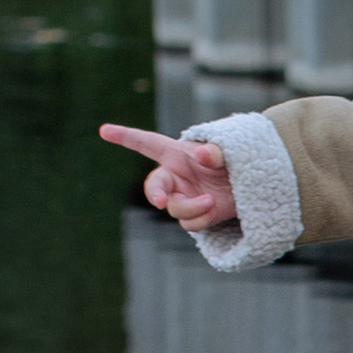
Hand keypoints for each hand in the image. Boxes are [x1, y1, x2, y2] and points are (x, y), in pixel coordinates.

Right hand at [99, 120, 238, 230]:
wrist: (248, 188)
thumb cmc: (233, 163)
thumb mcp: (227, 153)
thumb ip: (215, 153)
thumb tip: (200, 154)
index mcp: (176, 154)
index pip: (146, 143)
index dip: (125, 136)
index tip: (104, 130)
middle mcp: (174, 176)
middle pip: (154, 186)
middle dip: (154, 193)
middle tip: (161, 201)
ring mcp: (181, 197)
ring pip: (175, 208)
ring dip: (192, 207)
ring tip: (212, 200)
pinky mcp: (192, 215)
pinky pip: (189, 222)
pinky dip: (201, 218)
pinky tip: (214, 209)